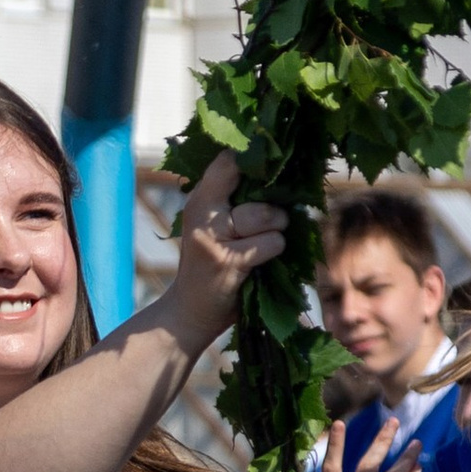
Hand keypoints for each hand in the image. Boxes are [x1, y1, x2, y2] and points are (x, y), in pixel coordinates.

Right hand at [165, 153, 289, 347]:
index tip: (270, 169)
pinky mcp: (228, 261)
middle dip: (272, 206)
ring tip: (259, 247)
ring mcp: (213, 237)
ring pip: (267, 215)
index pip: (228, 160)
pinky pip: (271, 243)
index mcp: (200, 199)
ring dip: (275, 230)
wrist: (187, 313)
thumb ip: (233, 201)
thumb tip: (282, 175)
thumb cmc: (210, 267)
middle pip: (256, 184)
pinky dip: (273, 252)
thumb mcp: (213, 227)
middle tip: (261, 227)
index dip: (256, 158)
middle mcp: (202, 212)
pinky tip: (259, 265)